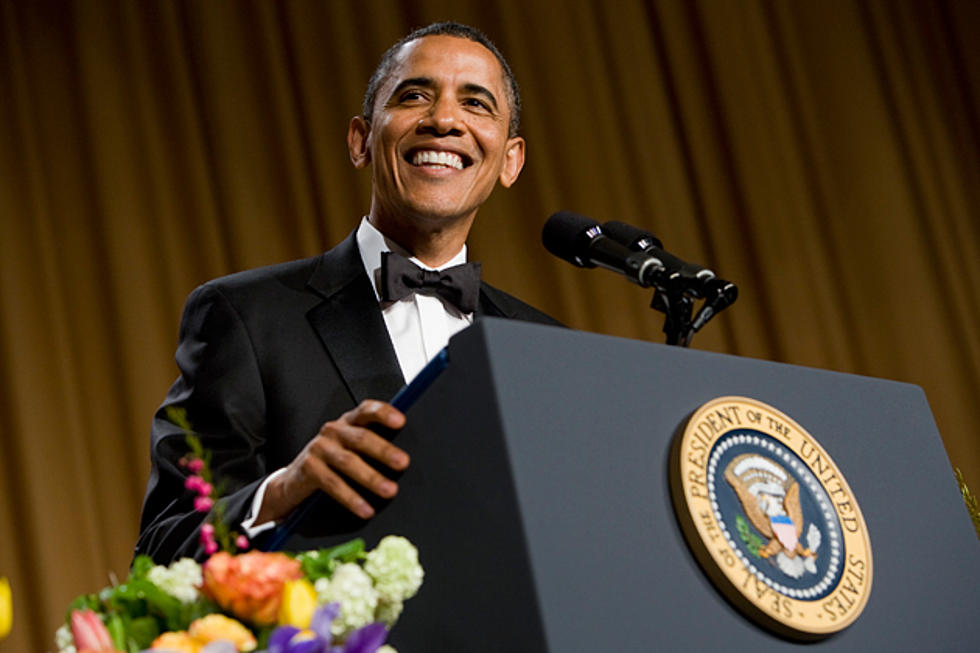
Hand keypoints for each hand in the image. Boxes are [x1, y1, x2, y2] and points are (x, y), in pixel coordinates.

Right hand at [258, 400, 408, 521]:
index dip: (383, 413)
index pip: (366, 410)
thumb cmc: (333, 462)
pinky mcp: (309, 468)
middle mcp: (333, 431)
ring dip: (371, 477)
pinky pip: (333, 484)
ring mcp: (319, 448)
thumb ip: (373, 445)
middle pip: (361, 437)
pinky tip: (365, 509)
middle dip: (383, 450)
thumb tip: (405, 459)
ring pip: (349, 461)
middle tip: (403, 463)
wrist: (295, 480)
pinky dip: (351, 498)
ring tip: (390, 491)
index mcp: (348, 422)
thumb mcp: (352, 449)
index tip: (401, 421)